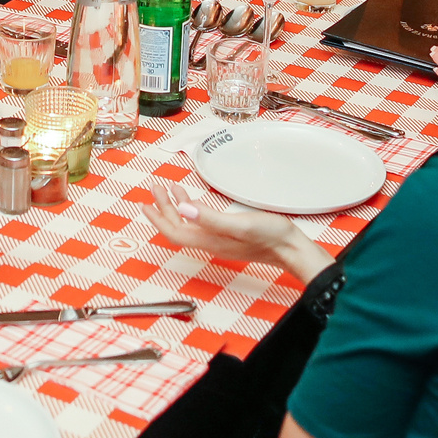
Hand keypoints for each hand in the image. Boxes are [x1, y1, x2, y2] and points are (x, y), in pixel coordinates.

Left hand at [146, 183, 332, 282]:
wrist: (292, 249)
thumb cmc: (270, 237)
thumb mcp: (239, 224)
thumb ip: (210, 217)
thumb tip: (183, 210)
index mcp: (209, 240)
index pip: (175, 231)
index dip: (158, 218)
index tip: (146, 203)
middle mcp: (211, 242)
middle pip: (179, 227)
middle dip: (164, 208)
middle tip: (155, 188)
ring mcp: (220, 240)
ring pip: (189, 224)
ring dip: (176, 207)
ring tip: (169, 189)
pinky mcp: (229, 236)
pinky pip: (202, 222)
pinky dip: (193, 209)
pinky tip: (194, 200)